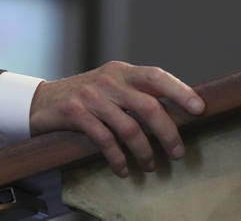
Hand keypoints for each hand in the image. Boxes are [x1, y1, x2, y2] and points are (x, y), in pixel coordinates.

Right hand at [28, 60, 204, 176]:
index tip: (199, 108)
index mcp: (121, 71)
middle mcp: (108, 80)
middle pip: (148, 106)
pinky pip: (105, 140)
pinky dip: (117, 159)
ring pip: (128, 128)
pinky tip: (123, 169)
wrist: (41, 101)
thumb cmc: (84, 97)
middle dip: (167, 133)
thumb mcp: (110, 87)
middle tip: (177, 153)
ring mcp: (91, 96)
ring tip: (149, 166)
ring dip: (144, 152)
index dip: (180, 90)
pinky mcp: (76, 113)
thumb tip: (175, 111)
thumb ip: (136, 93)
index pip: (156, 76)